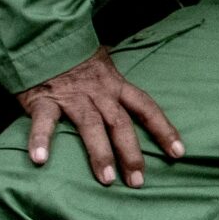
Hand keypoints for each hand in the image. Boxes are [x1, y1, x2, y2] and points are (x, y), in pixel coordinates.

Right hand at [17, 47, 185, 187]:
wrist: (40, 38)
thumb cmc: (74, 56)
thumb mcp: (103, 65)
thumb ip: (116, 83)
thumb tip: (133, 98)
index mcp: (115, 84)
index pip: (146, 108)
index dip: (163, 129)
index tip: (178, 152)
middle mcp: (98, 91)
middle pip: (121, 124)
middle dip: (131, 154)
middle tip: (138, 182)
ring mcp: (72, 96)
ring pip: (91, 126)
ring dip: (100, 154)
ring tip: (107, 180)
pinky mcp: (43, 99)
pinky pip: (43, 121)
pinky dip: (41, 140)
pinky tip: (40, 160)